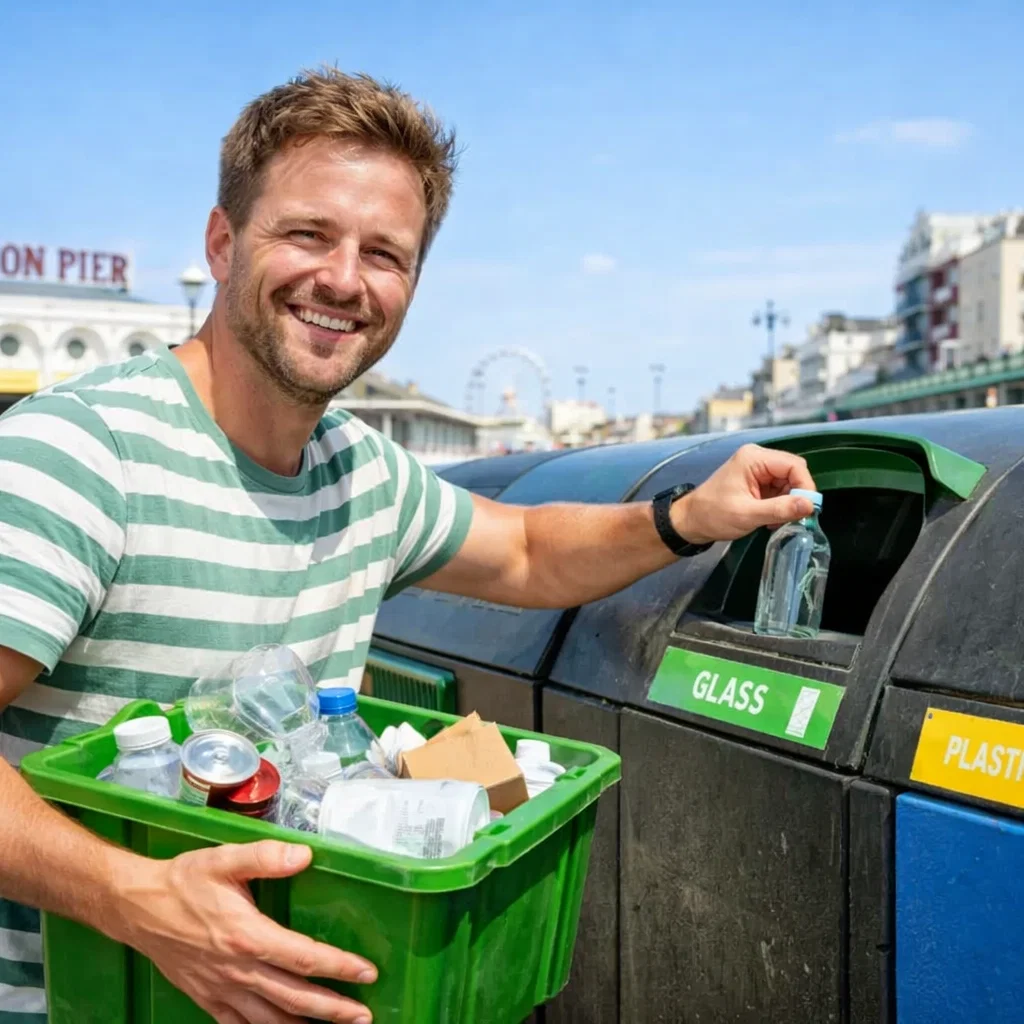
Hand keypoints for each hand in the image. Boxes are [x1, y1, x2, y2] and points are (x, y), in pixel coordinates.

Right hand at [114, 840, 375, 1023]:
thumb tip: (305, 856)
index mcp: (247, 936)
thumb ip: (267, 856)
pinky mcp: (207, 999)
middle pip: (294, 998)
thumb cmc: (183, 881)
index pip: (303, 957)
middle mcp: (238, 970)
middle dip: (333, 1009)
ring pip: (270, 1020)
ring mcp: (221, 990)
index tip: (367, 973)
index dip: (339, 967)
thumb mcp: (225, 859)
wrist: (136, 907)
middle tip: (364, 1016)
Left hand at [672, 444, 816, 544]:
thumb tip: (810, 506)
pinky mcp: (757, 482)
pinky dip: (780, 505)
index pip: (794, 465)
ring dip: (788, 503)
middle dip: (796, 496)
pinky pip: (780, 490)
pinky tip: (771, 519)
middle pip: (793, 473)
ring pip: (789, 483)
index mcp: (754, 458)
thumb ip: (779, 509)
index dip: (805, 486)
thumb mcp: (748, 514)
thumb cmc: (713, 515)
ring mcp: (757, 470)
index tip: (808, 509)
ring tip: (776, 521)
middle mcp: (758, 459)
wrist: (691, 521)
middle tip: (792, 518)